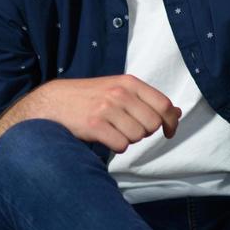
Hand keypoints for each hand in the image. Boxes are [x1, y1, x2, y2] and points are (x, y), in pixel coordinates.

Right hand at [23, 75, 180, 152]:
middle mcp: (119, 93)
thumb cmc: (89, 97)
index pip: (164, 105)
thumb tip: (177, 113)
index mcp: (129, 82)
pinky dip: (116, 146)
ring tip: (112, 130)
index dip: (171, 122)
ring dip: (128, 139)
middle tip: (127, 128)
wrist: (52, 102)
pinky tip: (104, 137)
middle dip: (144, 132)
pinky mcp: (94, 125)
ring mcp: (106, 109)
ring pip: (137, 137)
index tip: (168, 132)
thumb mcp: (119, 89)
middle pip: (152, 125)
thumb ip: (147, 100)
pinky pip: (121, 146)